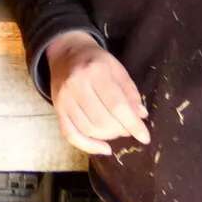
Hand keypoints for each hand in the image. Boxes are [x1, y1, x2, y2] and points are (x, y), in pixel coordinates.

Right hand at [46, 31, 149, 154]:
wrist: (66, 53)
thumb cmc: (96, 61)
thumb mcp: (117, 68)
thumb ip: (130, 91)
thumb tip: (140, 116)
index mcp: (95, 70)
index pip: (117, 105)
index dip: (132, 124)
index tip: (144, 137)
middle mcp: (76, 84)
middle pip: (102, 120)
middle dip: (121, 130)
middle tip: (128, 128)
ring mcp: (64, 98)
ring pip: (88, 129)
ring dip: (107, 137)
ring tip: (116, 131)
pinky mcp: (57, 108)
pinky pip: (70, 134)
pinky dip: (88, 146)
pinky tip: (104, 148)